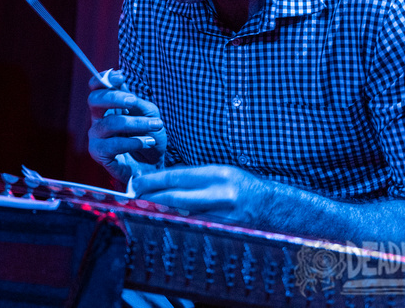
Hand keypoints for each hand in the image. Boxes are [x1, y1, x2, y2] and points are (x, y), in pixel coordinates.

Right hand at [87, 69, 166, 183]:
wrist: (154, 168)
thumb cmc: (150, 139)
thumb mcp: (149, 114)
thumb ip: (135, 100)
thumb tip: (121, 81)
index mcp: (108, 108)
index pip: (96, 88)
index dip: (104, 79)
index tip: (120, 76)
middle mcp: (98, 120)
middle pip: (94, 100)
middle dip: (115, 97)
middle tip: (134, 101)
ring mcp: (96, 138)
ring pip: (109, 123)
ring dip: (135, 123)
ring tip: (155, 126)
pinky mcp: (100, 155)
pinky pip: (113, 145)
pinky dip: (133, 142)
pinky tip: (147, 142)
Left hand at [130, 164, 267, 223]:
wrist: (271, 206)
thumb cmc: (240, 185)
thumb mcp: (218, 172)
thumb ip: (192, 177)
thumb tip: (162, 181)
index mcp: (217, 175)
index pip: (176, 176)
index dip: (152, 180)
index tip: (136, 183)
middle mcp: (220, 195)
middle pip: (175, 198)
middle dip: (150, 198)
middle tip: (133, 198)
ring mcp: (223, 216)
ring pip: (181, 216)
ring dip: (160, 214)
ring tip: (142, 210)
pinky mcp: (224, 232)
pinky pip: (194, 229)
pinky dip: (177, 226)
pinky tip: (164, 223)